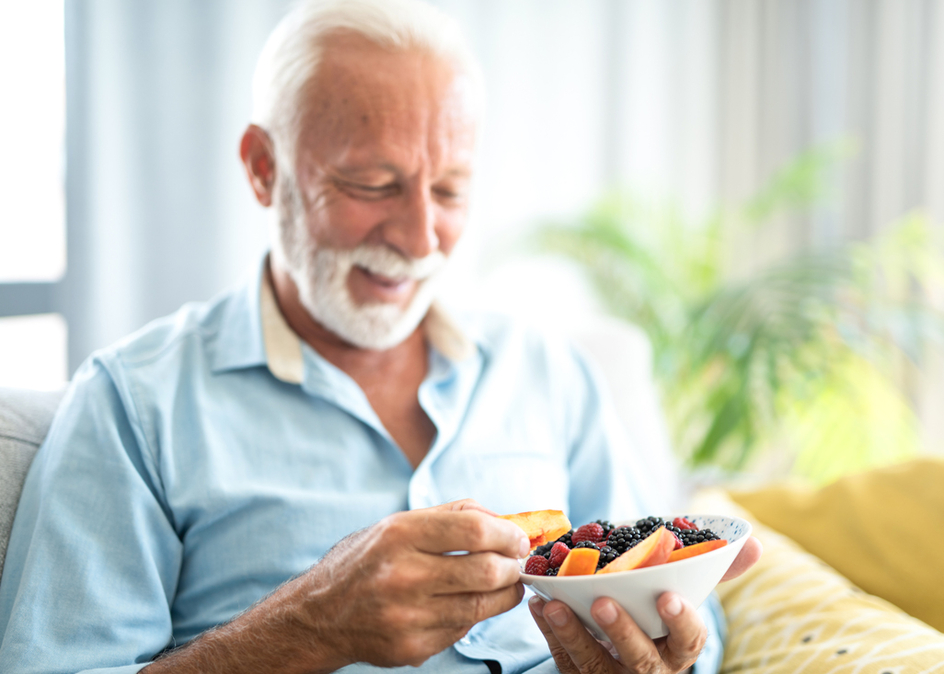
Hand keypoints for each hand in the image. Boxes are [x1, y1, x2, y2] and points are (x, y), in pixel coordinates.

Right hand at [291, 499, 528, 669]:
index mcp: (399, 534)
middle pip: (487, 570)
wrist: (319, 615)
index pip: (474, 529)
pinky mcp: (412, 648)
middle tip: (515, 563)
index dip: (507, 534)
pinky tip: (465, 603)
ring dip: (505, 593)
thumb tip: (502, 520)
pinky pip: (462, 628)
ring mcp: (407, 616)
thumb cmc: (366, 562)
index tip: (518, 539)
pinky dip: (473, 615)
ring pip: (482, 605)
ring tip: (505, 583)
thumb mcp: (397, 524)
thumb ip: (450, 515)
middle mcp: (402, 575)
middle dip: (513, 567)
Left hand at [528, 536, 762, 672]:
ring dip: (572, 633)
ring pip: (594, 665)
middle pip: (640, 659)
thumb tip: (755, 543)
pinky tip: (539, 605)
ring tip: (554, 603)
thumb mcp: (683, 598)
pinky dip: (549, 633)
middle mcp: (650, 671)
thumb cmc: (656, 620)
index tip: (668, 597)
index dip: (682, 622)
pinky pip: (563, 662)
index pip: (690, 642)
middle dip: (621, 632)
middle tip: (602, 602)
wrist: (622, 662)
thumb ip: (715, 571)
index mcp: (678, 649)